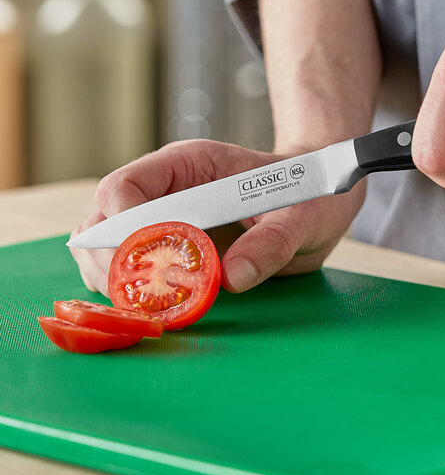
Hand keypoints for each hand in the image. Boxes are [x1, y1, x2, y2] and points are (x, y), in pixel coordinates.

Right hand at [70, 140, 365, 295]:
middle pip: (102, 223)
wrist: (311, 201)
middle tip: (145, 299)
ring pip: (106, 251)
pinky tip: (160, 309)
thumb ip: (271, 242)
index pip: (126, 187)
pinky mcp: (169, 249)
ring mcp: (162, 221)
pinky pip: (133, 272)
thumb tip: (231, 278)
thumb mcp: (300, 216)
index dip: (124, 228)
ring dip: (119, 284)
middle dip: (114, 266)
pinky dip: (135, 294)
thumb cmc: (304, 195)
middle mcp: (164, 191)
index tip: (150, 263)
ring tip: (152, 308)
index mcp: (187, 166)